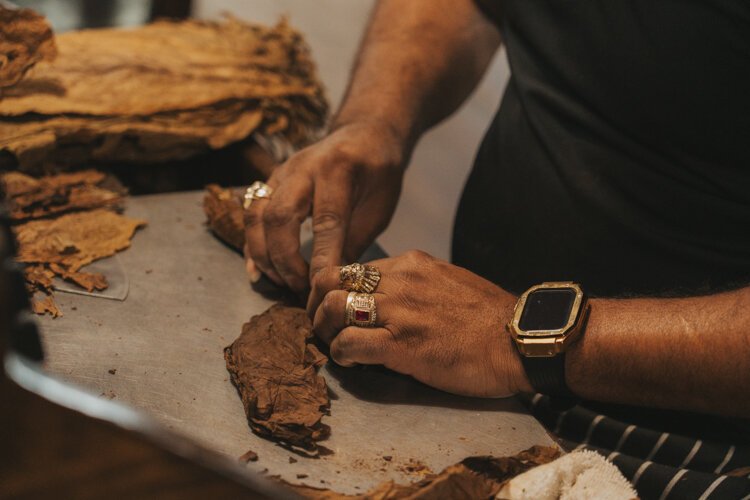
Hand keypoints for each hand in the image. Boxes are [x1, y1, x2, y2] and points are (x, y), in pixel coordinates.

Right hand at [243, 120, 405, 292]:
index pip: (327, 221)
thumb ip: (354, 244)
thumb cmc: (379, 174)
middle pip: (279, 216)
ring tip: (279, 282)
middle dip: (285, 260)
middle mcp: (304, 167)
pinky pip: (251, 214)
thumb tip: (333, 285)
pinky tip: (258, 271)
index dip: (322, 259)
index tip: (321, 288)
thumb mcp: (378, 209)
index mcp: (339, 169)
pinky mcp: (270, 180)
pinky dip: (252, 245)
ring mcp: (282, 171)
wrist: (366, 133)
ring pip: (256, 215)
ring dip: (263, 255)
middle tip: (298, 288)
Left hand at [307, 250, 532, 396]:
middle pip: (330, 280)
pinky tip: (352, 362)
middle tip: (324, 326)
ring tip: (335, 345)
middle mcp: (399, 281)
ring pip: (333, 308)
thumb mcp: (448, 280)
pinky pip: (349, 344)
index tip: (334, 306)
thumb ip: (415, 282)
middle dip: (318, 305)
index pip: (351, 267)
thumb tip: (388, 294)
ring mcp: (399, 312)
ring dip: (324, 330)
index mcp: (410, 264)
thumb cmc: (488, 317)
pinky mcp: (401, 346)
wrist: (519, 341)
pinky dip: (341, 355)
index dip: (333, 288)